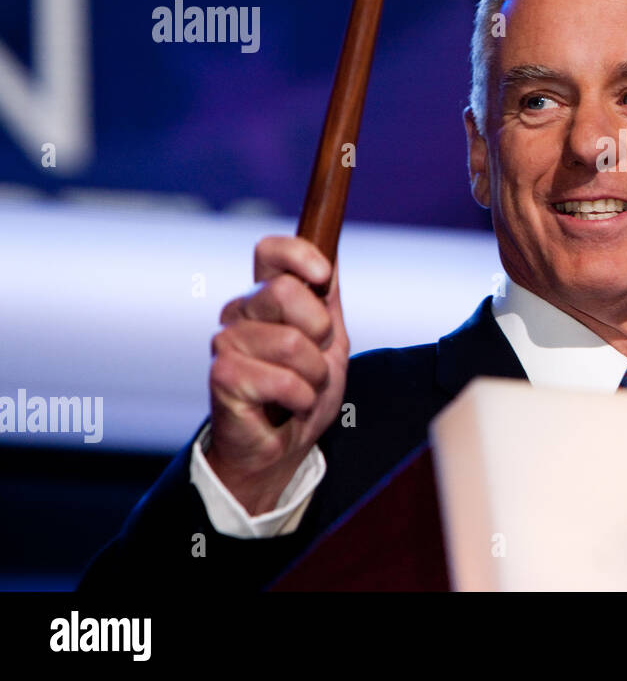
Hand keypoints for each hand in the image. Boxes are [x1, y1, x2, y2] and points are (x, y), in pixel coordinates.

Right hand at [206, 236, 349, 515]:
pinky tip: (290, 406)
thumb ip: (327, 298)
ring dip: (314, 374)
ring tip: (303, 388)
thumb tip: (331, 253)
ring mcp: (227, 343)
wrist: (286, 446)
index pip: (270, 252)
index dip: (299, 255)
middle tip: (314, 359)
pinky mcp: (222, 376)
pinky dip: (302, 398)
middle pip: (286, 291)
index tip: (323, 276)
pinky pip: (283, 379)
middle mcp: (240, 313)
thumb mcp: (330, 340)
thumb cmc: (305, 390)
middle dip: (319, 331)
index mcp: (264, 296)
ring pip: (291, 341)